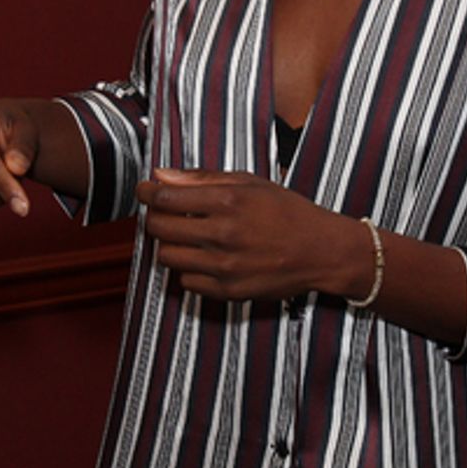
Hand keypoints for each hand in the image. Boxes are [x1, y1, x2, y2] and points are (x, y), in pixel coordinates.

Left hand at [137, 168, 360, 301]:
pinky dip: (188, 268)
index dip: (147, 193)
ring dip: (169, 244)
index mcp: (227, 201)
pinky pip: (186, 281)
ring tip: (184, 235)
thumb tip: (161, 176)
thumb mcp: (248, 182)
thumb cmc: (286, 211)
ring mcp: (224, 266)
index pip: (164, 198)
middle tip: (164, 212)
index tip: (145, 190)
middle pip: (159, 228)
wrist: (321, 251)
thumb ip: (201, 179)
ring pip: (166, 257)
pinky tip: (203, 256)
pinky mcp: (228, 291)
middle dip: (154, 217)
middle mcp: (222, 234)